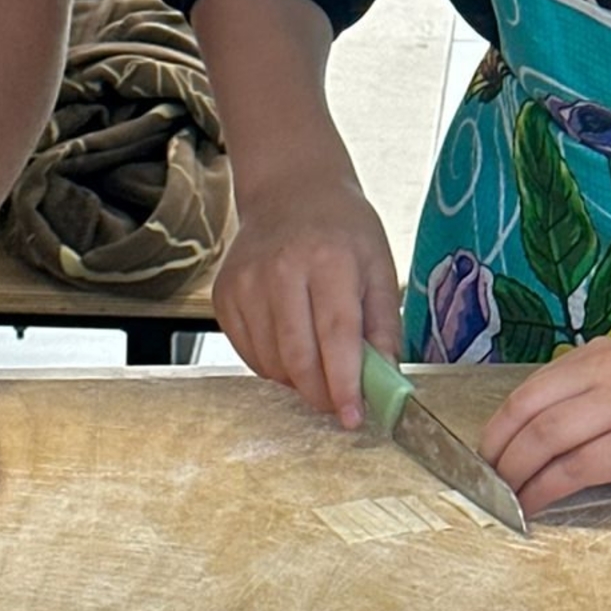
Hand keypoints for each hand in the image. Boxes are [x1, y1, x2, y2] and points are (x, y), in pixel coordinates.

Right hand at [214, 178, 399, 427]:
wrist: (291, 192)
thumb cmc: (342, 230)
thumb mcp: (380, 267)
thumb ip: (385, 327)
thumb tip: (387, 383)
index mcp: (329, 260)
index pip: (337, 335)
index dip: (345, 383)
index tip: (353, 417)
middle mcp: (281, 269)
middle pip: (298, 357)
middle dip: (321, 394)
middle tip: (339, 404)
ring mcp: (246, 282)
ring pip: (271, 363)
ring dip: (299, 381)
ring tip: (319, 363)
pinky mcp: (224, 295)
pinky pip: (249, 354)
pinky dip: (274, 366)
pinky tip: (292, 346)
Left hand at [479, 339, 610, 516]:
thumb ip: (586, 408)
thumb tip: (522, 445)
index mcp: (604, 356)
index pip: (529, 390)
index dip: (496, 427)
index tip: (480, 460)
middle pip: (530, 410)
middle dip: (497, 452)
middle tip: (483, 486)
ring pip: (547, 436)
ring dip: (516, 474)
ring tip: (503, 500)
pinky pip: (577, 465)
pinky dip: (546, 489)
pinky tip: (534, 507)